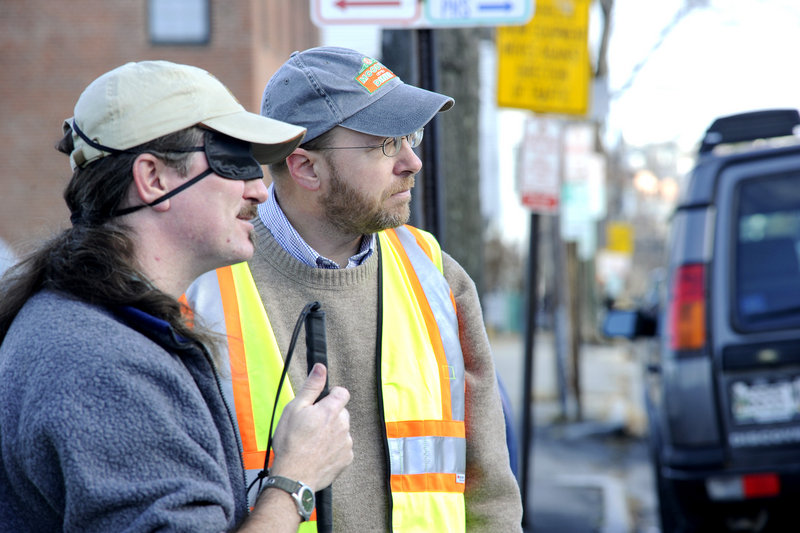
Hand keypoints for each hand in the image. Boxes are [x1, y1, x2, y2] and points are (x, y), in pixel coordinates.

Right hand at [268, 363, 352, 490]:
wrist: (294, 476)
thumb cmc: (291, 442)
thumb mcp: (295, 408)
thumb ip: (311, 387)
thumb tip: (321, 367)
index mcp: (331, 410)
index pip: (342, 392)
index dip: (331, 395)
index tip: (320, 404)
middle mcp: (343, 425)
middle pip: (341, 412)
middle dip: (330, 415)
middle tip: (311, 425)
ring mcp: (347, 443)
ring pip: (342, 430)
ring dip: (332, 432)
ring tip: (313, 442)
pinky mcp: (347, 458)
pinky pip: (343, 447)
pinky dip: (334, 448)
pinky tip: (319, 453)